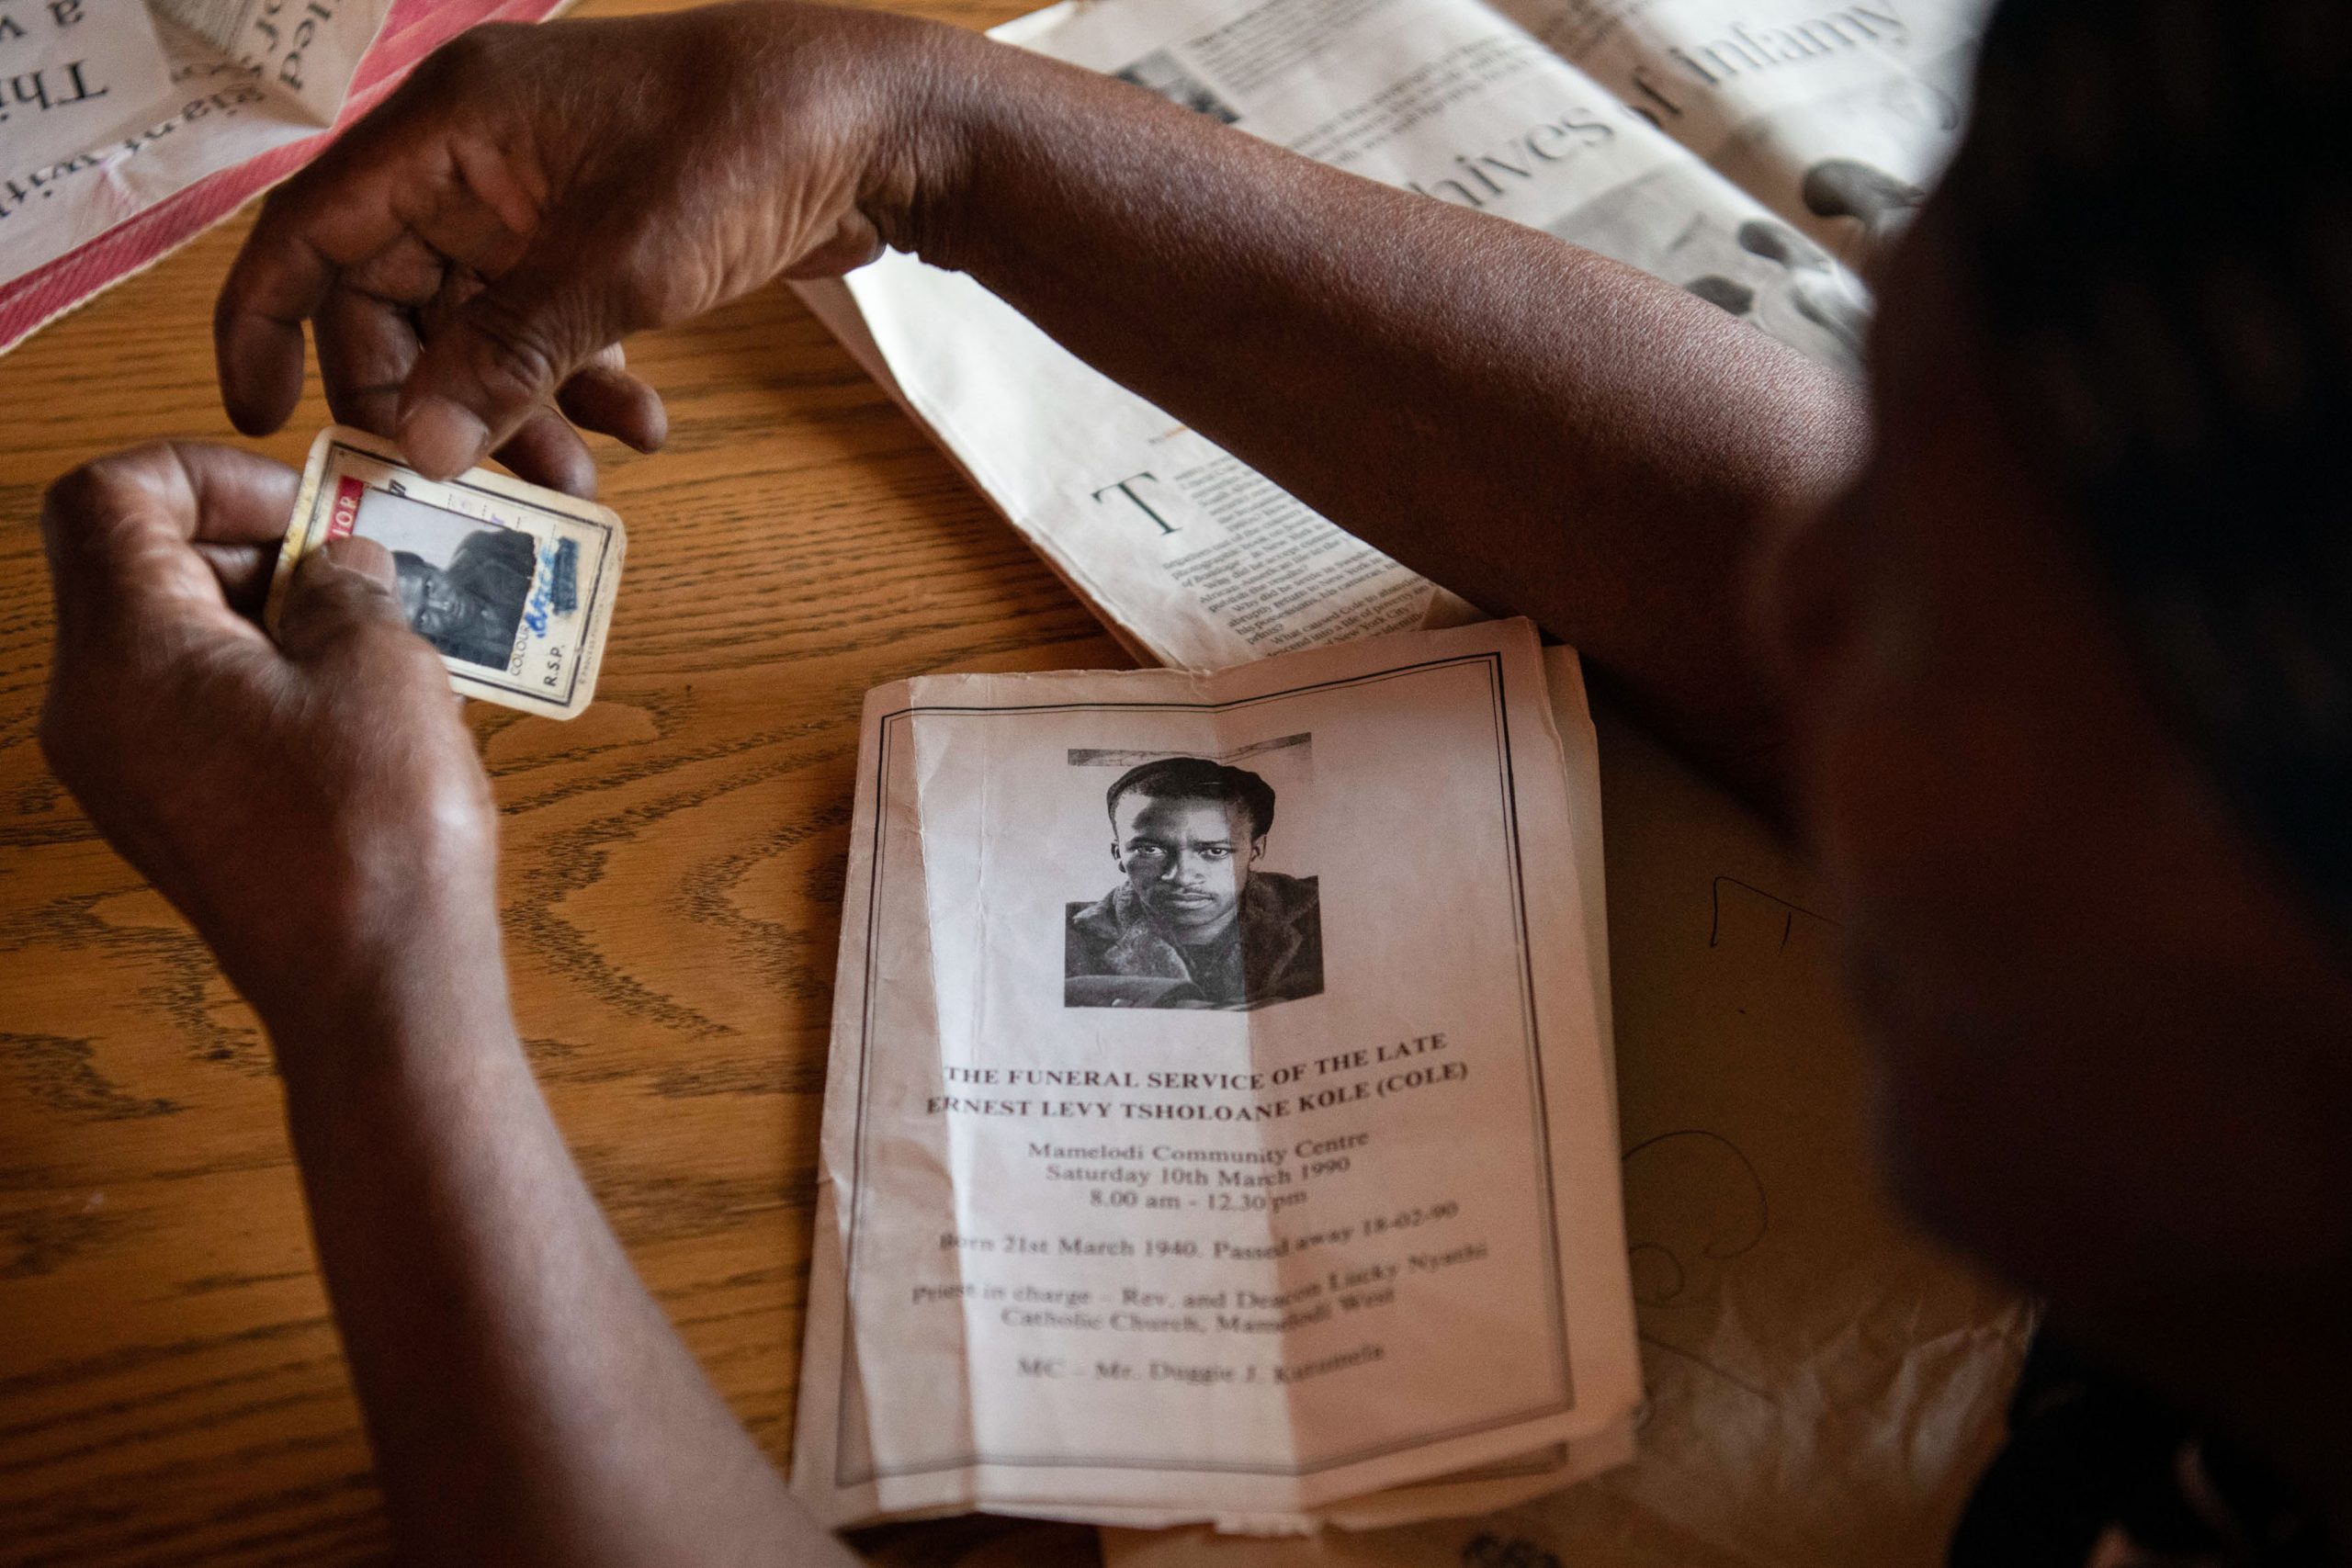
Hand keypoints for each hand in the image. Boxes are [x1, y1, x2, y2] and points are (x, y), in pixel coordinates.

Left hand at [38, 444, 505, 1047]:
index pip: (107, 496)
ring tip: (378, 637)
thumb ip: (346, 585)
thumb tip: (336, 567)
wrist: (376, 985)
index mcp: (125, 653)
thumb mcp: (380, 663)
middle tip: (362, 567)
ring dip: (271, 612)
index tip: (307, 505)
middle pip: (135, 566)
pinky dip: (269, 676)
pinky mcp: (170, 814)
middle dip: (253, 545)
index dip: (207, 474)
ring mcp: (125, 770)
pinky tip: (361, 705)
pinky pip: (197, 706)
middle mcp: (94, 708)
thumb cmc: (373, 831)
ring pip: (172, 638)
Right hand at [214, 2, 975, 491]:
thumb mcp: (619, 265)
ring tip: (583, 481)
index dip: (270, 327)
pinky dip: (582, 380)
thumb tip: (415, 444)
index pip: (310, 230)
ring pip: (481, 324)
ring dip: (520, 407)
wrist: (879, 121)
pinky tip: (642, 431)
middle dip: (436, 397)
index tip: (264, 424)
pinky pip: (552, 321)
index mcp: (448, 128)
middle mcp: (476, 155)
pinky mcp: (599, 231)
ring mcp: (540, 194)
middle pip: (395, 297)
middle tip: (486, 478)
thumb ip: (510, 356)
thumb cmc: (747, 148)